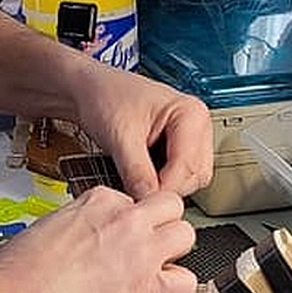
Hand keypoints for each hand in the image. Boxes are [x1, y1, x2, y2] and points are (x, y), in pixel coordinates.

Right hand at [0, 185, 196, 292]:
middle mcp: (125, 220)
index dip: (129, 222)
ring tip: (157, 267)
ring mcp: (140, 252)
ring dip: (175, 252)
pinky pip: (186, 282)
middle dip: (162, 225)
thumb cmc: (24, 270)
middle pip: (170, 207)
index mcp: (100, 199)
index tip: (119, 239)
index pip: (133, 200)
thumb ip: (83, 222)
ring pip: (185, 235)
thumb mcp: (52, 223)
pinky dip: (178, 289)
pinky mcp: (145, 287)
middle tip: (149, 246)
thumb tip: (93, 233)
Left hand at [74, 63, 213, 199]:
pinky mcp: (181, 151)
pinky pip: (181, 178)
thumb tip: (147, 200)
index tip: (140, 202)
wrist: (93, 91)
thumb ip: (136, 172)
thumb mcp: (120, 137)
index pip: (187, 167)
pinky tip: (143, 177)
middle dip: (166, 189)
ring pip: (191, 181)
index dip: (163, 189)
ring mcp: (192, 139)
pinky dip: (162, 183)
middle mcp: (198, 126)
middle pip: (194, 177)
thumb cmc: (106, 97)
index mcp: (190, 114)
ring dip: (165, 188)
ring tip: (137, 181)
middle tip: (136, 192)